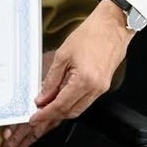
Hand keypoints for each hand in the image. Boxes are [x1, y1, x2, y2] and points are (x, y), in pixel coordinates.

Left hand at [0, 1, 130, 146]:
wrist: (113, 26)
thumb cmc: (90, 34)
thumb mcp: (64, 54)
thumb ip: (52, 79)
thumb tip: (42, 97)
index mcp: (84, 80)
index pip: (60, 105)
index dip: (44, 114)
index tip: (33, 118)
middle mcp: (94, 89)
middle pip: (69, 112)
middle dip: (51, 118)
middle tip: (36, 119)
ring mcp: (100, 89)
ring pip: (78, 109)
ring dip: (61, 113)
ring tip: (44, 114)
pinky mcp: (103, 86)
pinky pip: (85, 101)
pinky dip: (71, 104)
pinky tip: (60, 103)